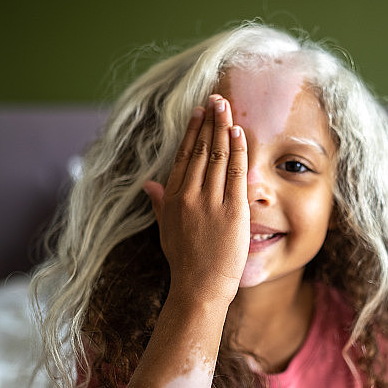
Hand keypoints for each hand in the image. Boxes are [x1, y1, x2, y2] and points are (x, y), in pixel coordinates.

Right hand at [143, 95, 248, 306]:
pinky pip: (237, 173)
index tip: (199, 113)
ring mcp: (211, 202)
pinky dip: (238, 150)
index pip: (184, 156)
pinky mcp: (232, 211)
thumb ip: (159, 203)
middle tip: (216, 99)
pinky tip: (239, 132)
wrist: (200, 287)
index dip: (192, 132)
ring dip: (223, 128)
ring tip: (228, 106)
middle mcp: (190, 195)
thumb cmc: (184, 261)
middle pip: (202, 150)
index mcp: (174, 198)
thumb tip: (148, 183)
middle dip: (209, 121)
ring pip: (218, 156)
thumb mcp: (165, 230)